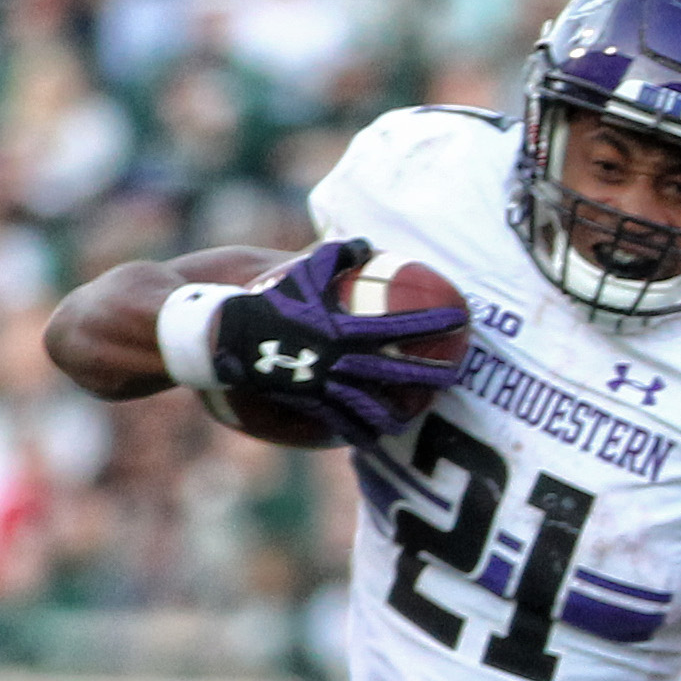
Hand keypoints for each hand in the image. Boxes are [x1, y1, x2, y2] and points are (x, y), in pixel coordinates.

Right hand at [212, 239, 465, 447]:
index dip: (434, 322)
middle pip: (400, 374)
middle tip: (456, 373)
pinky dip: (363, 432)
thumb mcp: (298, 271)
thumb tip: (366, 245)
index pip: (401, 326)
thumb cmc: (260, 298)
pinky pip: (344, 427)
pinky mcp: (310, 410)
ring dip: (402, 412)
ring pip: (377, 409)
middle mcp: (341, 362)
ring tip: (419, 412)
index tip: (461, 318)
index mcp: (343, 327)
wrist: (219, 335)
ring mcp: (326, 390)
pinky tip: (377, 435)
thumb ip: (335, 258)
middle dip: (433, 374)